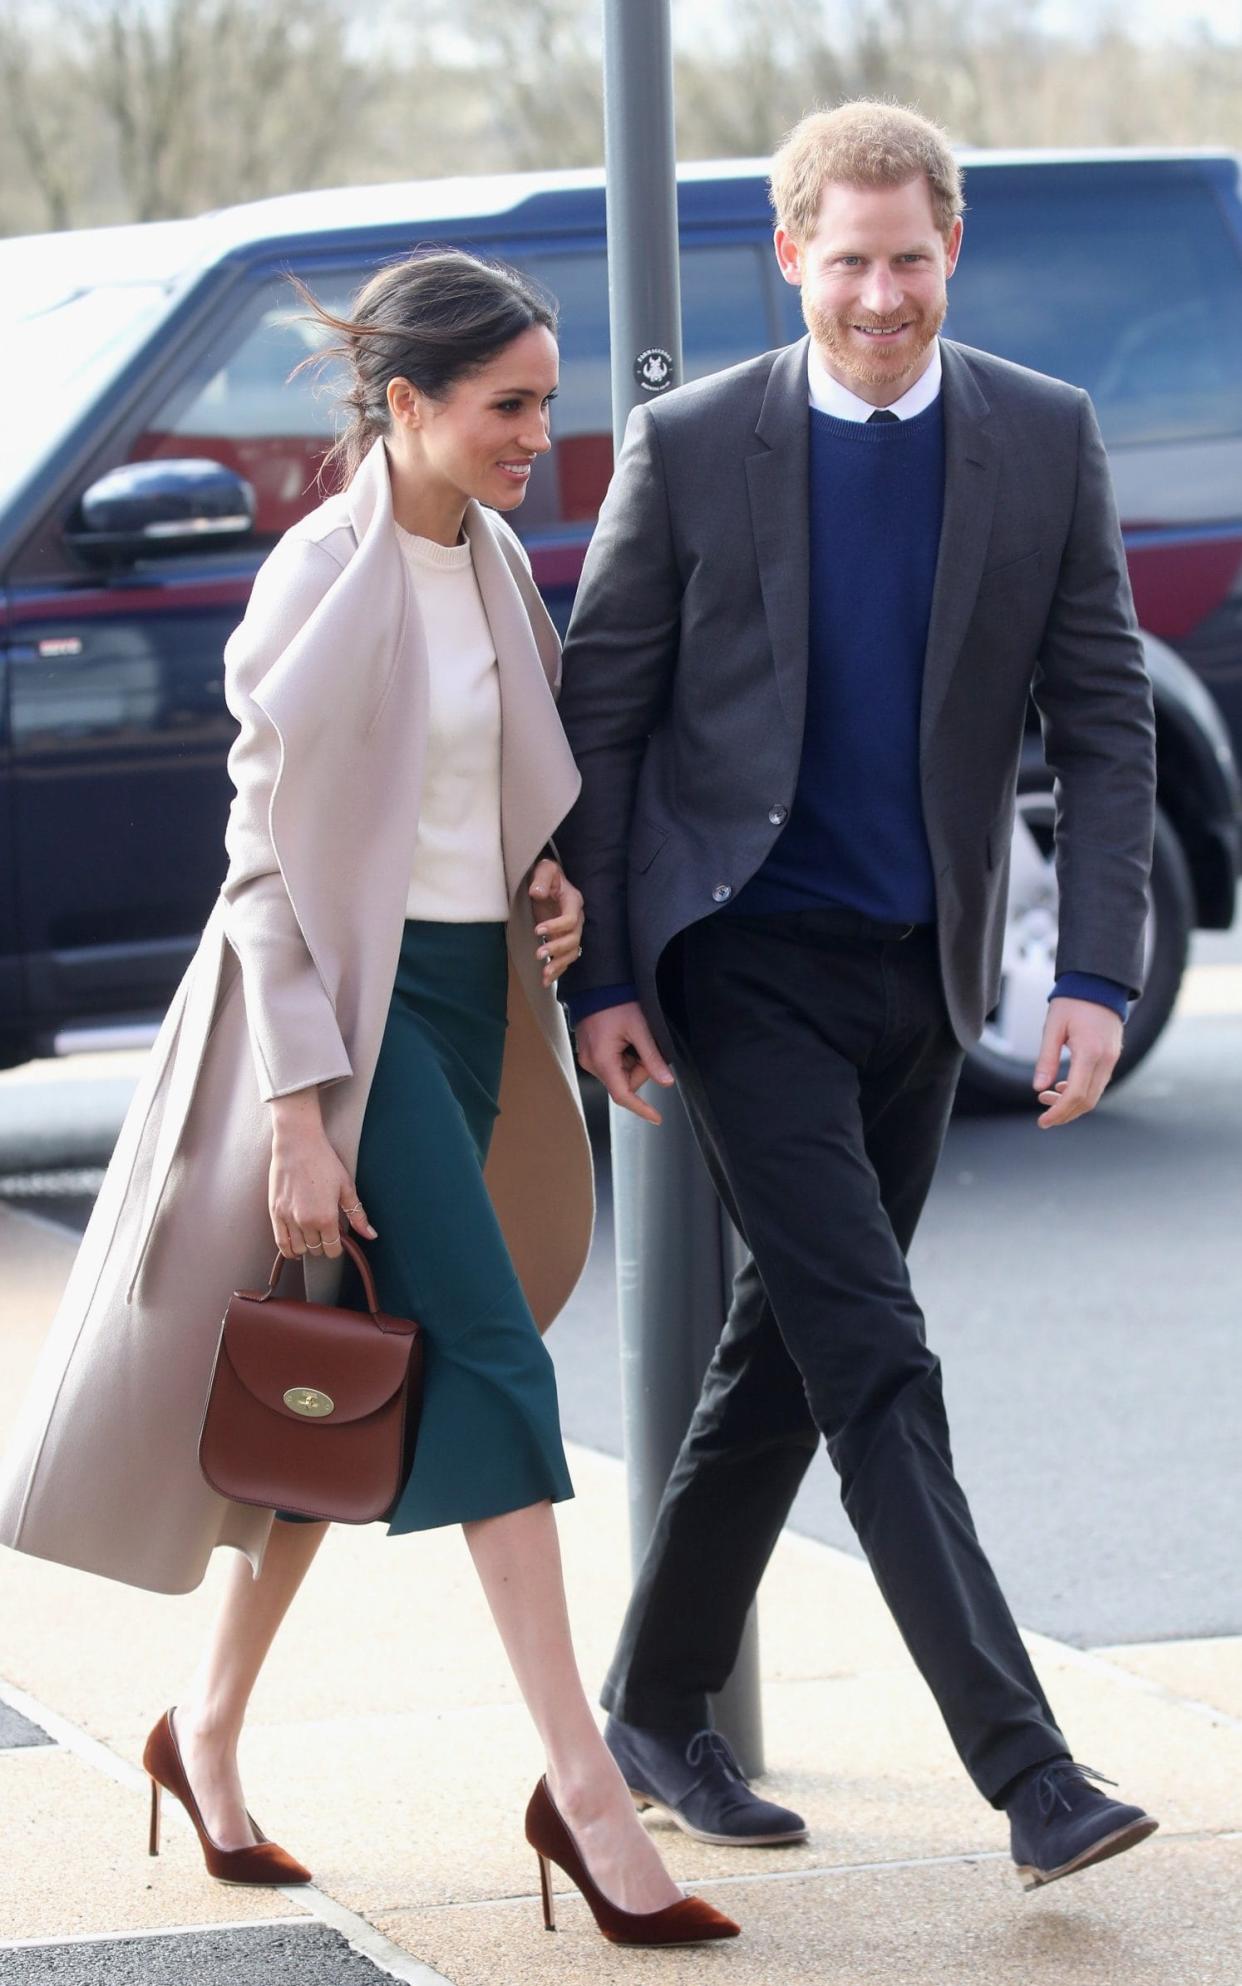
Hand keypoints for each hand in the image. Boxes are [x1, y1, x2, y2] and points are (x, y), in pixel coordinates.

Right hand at [268, 1087, 376, 1257]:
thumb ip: (358, 1215)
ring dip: (307, 1246)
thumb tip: (371, 1235)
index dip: (337, 1247)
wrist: (298, 1144)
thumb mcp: (346, 1187)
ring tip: (311, 1235)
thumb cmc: (324, 1162)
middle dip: (323, 1244)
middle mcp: (306, 1222)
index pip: (332, 1250)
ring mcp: (288, 1218)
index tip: (338, 1239)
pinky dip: (289, 1249)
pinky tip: (296, 1247)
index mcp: (326, 1217)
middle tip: (325, 1231)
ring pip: (298, 1249)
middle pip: (316, 1250)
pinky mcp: (274, 1213)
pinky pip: (280, 1243)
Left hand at [529, 857, 584, 988]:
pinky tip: (546, 981)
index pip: (571, 919)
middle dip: (557, 949)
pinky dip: (557, 971)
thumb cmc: (547, 875)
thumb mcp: (544, 869)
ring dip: (559, 965)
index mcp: (573, 902)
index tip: (537, 931)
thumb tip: (537, 893)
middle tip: (538, 954)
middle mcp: (577, 919)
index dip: (556, 927)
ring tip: (544, 974)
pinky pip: (565, 959)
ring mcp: (571, 932)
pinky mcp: (563, 940)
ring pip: (572, 953)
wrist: (548, 882)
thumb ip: (542, 879)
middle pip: (573, 939)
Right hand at [575, 999, 675, 1125]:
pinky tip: (625, 1037)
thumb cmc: (617, 1002)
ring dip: (633, 1061)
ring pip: (620, 1073)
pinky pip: (612, 1064)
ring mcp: (588, 1057)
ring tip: (633, 1036)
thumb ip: (653, 1058)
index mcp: (602, 1060)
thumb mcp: (640, 1028)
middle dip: (640, 1069)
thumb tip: (667, 1082)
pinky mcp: (590, 1052)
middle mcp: (591, 1063)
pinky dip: (625, 1056)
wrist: (597, 984)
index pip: (622, 1095)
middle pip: (624, 1082)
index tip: (656, 1118)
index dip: (641, 1108)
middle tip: (646, 1043)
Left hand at [1032, 997, 1123, 1128]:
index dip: (1059, 1112)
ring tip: (1046, 1098)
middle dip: (1065, 1113)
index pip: (1076, 1094)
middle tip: (1043, 1117)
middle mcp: (1106, 1059)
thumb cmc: (1072, 1002)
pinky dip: (1081, 1092)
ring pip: (1094, 1094)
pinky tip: (1062, 1087)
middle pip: (1088, 1101)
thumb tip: (1038, 1088)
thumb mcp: (1053, 1027)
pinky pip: (1098, 1083)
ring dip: (1072, 1104)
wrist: (1099, 984)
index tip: (1043, 1121)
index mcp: (1090, 1052)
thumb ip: (1046, 1059)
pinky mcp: (1112, 1057)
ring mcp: (1112, 1059)